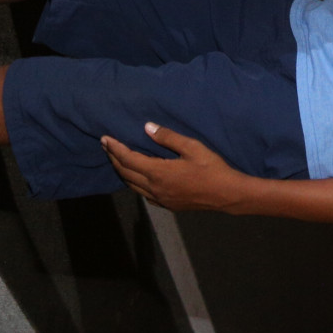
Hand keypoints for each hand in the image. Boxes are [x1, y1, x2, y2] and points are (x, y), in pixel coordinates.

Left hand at [102, 125, 248, 211]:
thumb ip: (168, 137)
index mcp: (158, 173)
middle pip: (126, 173)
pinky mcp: (167, 205)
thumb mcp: (192, 147)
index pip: (129, 159)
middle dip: (114, 158)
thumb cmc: (212, 168)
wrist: (227, 194)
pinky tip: (138, 178)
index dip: (115, 148)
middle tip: (106, 146)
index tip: (105, 138)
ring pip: (132, 186)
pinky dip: (135, 184)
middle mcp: (154, 188)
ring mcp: (160, 199)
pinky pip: (144, 194)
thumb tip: (146, 127)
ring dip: (122, 171)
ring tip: (116, 159)